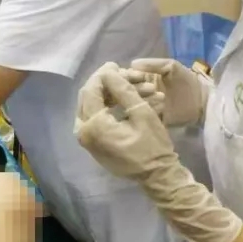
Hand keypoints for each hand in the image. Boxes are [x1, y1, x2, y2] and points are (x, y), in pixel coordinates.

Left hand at [74, 63, 177, 181]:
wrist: (159, 178)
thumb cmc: (153, 146)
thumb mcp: (141, 113)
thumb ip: (122, 89)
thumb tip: (107, 71)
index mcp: (92, 126)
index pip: (91, 91)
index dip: (103, 75)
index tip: (116, 64)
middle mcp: (83, 132)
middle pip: (89, 98)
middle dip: (107, 84)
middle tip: (124, 74)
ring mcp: (87, 139)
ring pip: (94, 106)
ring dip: (112, 94)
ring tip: (134, 86)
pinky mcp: (95, 143)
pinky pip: (97, 118)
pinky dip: (111, 107)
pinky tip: (127, 98)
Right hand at [122, 58, 207, 126]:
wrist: (202, 100)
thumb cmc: (187, 80)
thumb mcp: (171, 66)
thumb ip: (153, 64)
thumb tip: (131, 64)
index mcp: (141, 78)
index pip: (125, 76)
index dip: (127, 75)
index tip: (135, 76)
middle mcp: (139, 92)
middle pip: (126, 90)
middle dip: (135, 88)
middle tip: (150, 88)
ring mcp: (145, 106)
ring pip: (134, 103)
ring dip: (144, 99)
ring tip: (160, 96)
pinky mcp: (152, 118)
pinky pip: (144, 115)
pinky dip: (151, 110)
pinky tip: (162, 107)